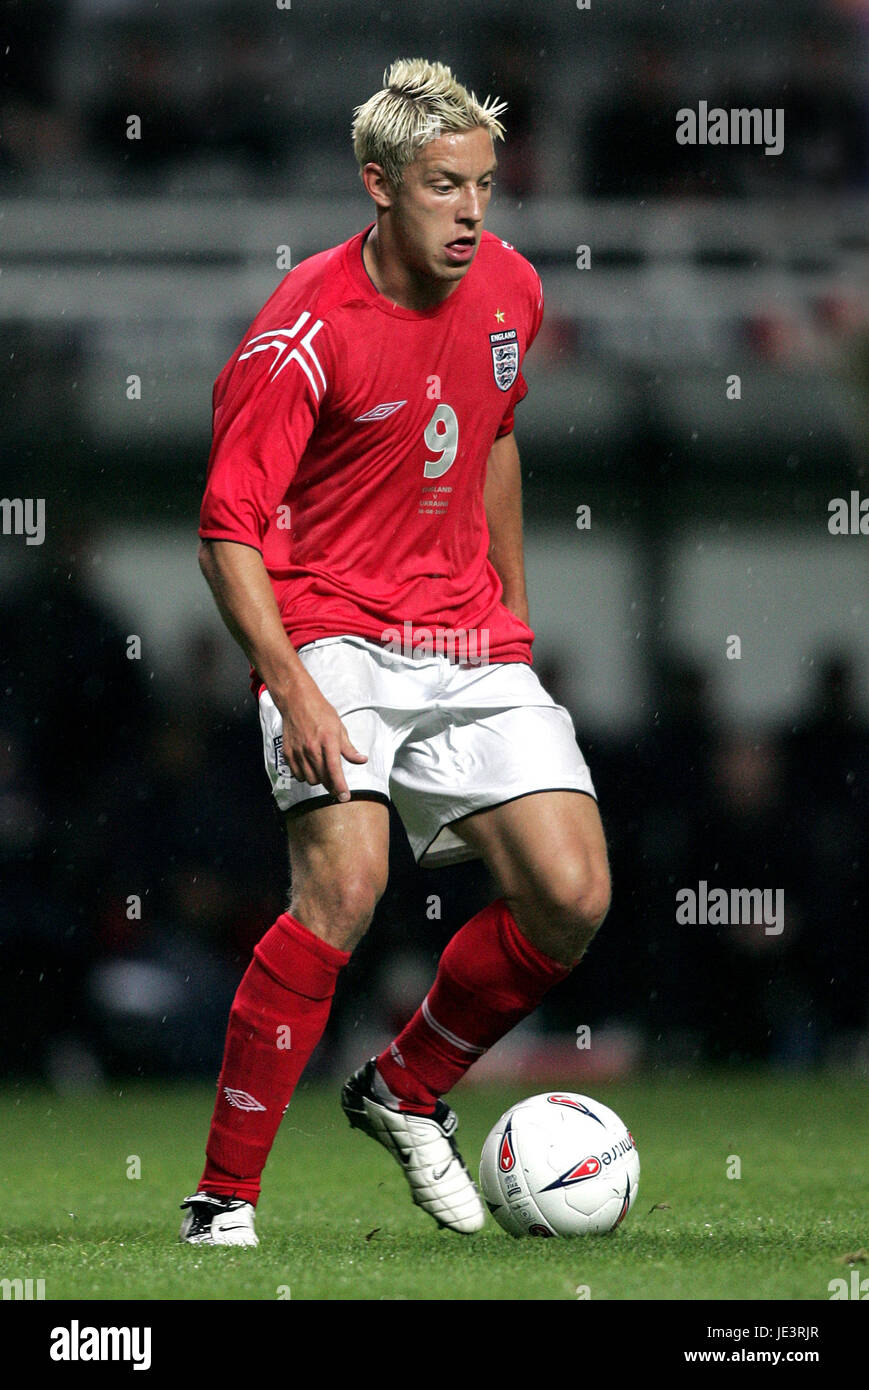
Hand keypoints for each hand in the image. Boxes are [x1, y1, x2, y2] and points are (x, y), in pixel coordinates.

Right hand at [277, 678, 367, 802]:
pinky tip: (310, 769)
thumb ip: (349, 748)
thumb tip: (362, 760)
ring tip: (323, 773)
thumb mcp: (340, 728)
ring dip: (318, 781)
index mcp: (328, 741)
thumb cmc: (320, 712)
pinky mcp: (288, 753)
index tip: (344, 797)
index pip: (334, 771)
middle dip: (332, 786)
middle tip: (337, 786)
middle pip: (323, 778)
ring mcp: (298, 751)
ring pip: (310, 779)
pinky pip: (297, 774)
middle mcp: (312, 748)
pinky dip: (305, 776)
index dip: (340, 787)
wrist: (297, 702)